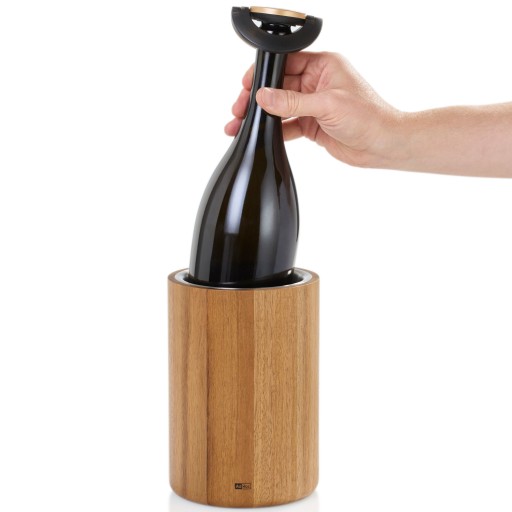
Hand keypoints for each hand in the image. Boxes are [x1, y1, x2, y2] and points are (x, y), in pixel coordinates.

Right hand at [225, 51, 401, 167]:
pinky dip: (274, 131)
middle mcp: (316, 82)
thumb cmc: (368, 117)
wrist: (383, 145)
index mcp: (323, 65)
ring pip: (280, 108)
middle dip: (257, 99)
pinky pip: (288, 125)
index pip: (285, 63)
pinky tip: (260, 135)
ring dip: (262, 117)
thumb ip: (292, 101)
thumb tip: (263, 96)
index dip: (263, 74)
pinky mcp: (313, 124)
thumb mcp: (327, 105)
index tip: (246, 85)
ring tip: (241, 125)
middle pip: (278, 87)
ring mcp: (314, 104)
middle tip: (239, 109)